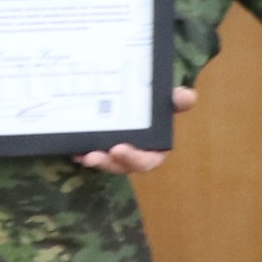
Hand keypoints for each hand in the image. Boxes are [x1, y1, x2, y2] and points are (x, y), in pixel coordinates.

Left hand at [77, 86, 197, 176]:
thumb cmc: (157, 103)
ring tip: (86, 155)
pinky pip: (93, 154)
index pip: (148, 160)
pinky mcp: (103, 147)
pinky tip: (74, 150)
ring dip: (97, 161)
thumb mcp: (169, 100)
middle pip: (124, 166)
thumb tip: (186, 96)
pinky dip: (83, 153)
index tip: (119, 149)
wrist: (138, 95)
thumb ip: (178, 100)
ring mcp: (118, 153)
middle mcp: (136, 154)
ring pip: (108, 162)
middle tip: (96, 155)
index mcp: (155, 148)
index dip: (134, 158)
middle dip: (111, 163)